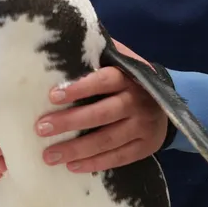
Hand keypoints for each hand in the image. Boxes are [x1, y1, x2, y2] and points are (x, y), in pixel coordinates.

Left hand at [35, 40, 167, 173]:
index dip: (79, 88)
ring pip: (107, 140)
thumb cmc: (130, 80)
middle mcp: (137, 102)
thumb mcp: (121, 62)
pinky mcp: (145, 147)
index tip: (52, 96)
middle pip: (101, 114)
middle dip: (69, 122)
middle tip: (41, 128)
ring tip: (49, 155)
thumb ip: (100, 54)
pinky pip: (118, 158)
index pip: (104, 81)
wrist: (166, 102)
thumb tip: (67, 40)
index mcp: (128, 77)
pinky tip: (72, 166)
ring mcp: (143, 126)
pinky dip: (94, 163)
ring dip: (76, 149)